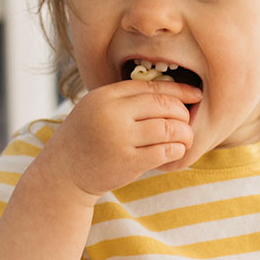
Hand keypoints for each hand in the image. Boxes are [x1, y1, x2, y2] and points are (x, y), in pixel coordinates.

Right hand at [46, 79, 201, 197]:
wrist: (63, 172)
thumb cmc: (86, 137)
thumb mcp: (98, 108)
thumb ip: (126, 99)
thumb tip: (171, 91)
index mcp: (106, 96)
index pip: (152, 87)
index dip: (179, 90)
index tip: (196, 94)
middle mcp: (112, 114)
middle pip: (164, 105)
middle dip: (183, 112)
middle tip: (187, 120)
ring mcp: (120, 138)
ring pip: (168, 128)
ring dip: (184, 133)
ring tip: (185, 137)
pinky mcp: (127, 162)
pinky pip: (164, 151)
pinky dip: (176, 150)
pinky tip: (176, 151)